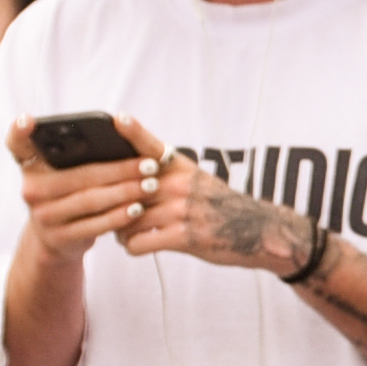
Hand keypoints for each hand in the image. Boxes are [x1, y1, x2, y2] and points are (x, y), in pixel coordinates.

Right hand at [10, 118, 160, 263]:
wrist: (58, 238)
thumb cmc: (73, 193)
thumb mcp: (69, 172)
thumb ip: (82, 154)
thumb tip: (123, 129)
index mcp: (32, 165)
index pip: (18, 144)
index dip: (19, 131)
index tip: (27, 119)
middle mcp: (31, 188)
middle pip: (79, 175)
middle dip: (120, 170)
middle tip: (151, 166)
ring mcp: (42, 214)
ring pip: (90, 200)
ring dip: (125, 192)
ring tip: (151, 185)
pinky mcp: (58, 237)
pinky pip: (94, 224)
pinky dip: (119, 216)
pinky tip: (138, 208)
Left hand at [105, 118, 307, 273]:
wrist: (259, 231)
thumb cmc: (221, 206)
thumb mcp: (197, 179)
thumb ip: (165, 175)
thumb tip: (125, 178)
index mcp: (182, 168)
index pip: (152, 146)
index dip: (133, 131)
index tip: (118, 119)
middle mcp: (180, 185)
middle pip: (126, 190)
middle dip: (110, 203)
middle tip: (108, 211)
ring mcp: (181, 210)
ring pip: (126, 219)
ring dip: (120, 230)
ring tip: (124, 233)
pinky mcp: (183, 237)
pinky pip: (137, 243)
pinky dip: (132, 246)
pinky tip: (138, 245)